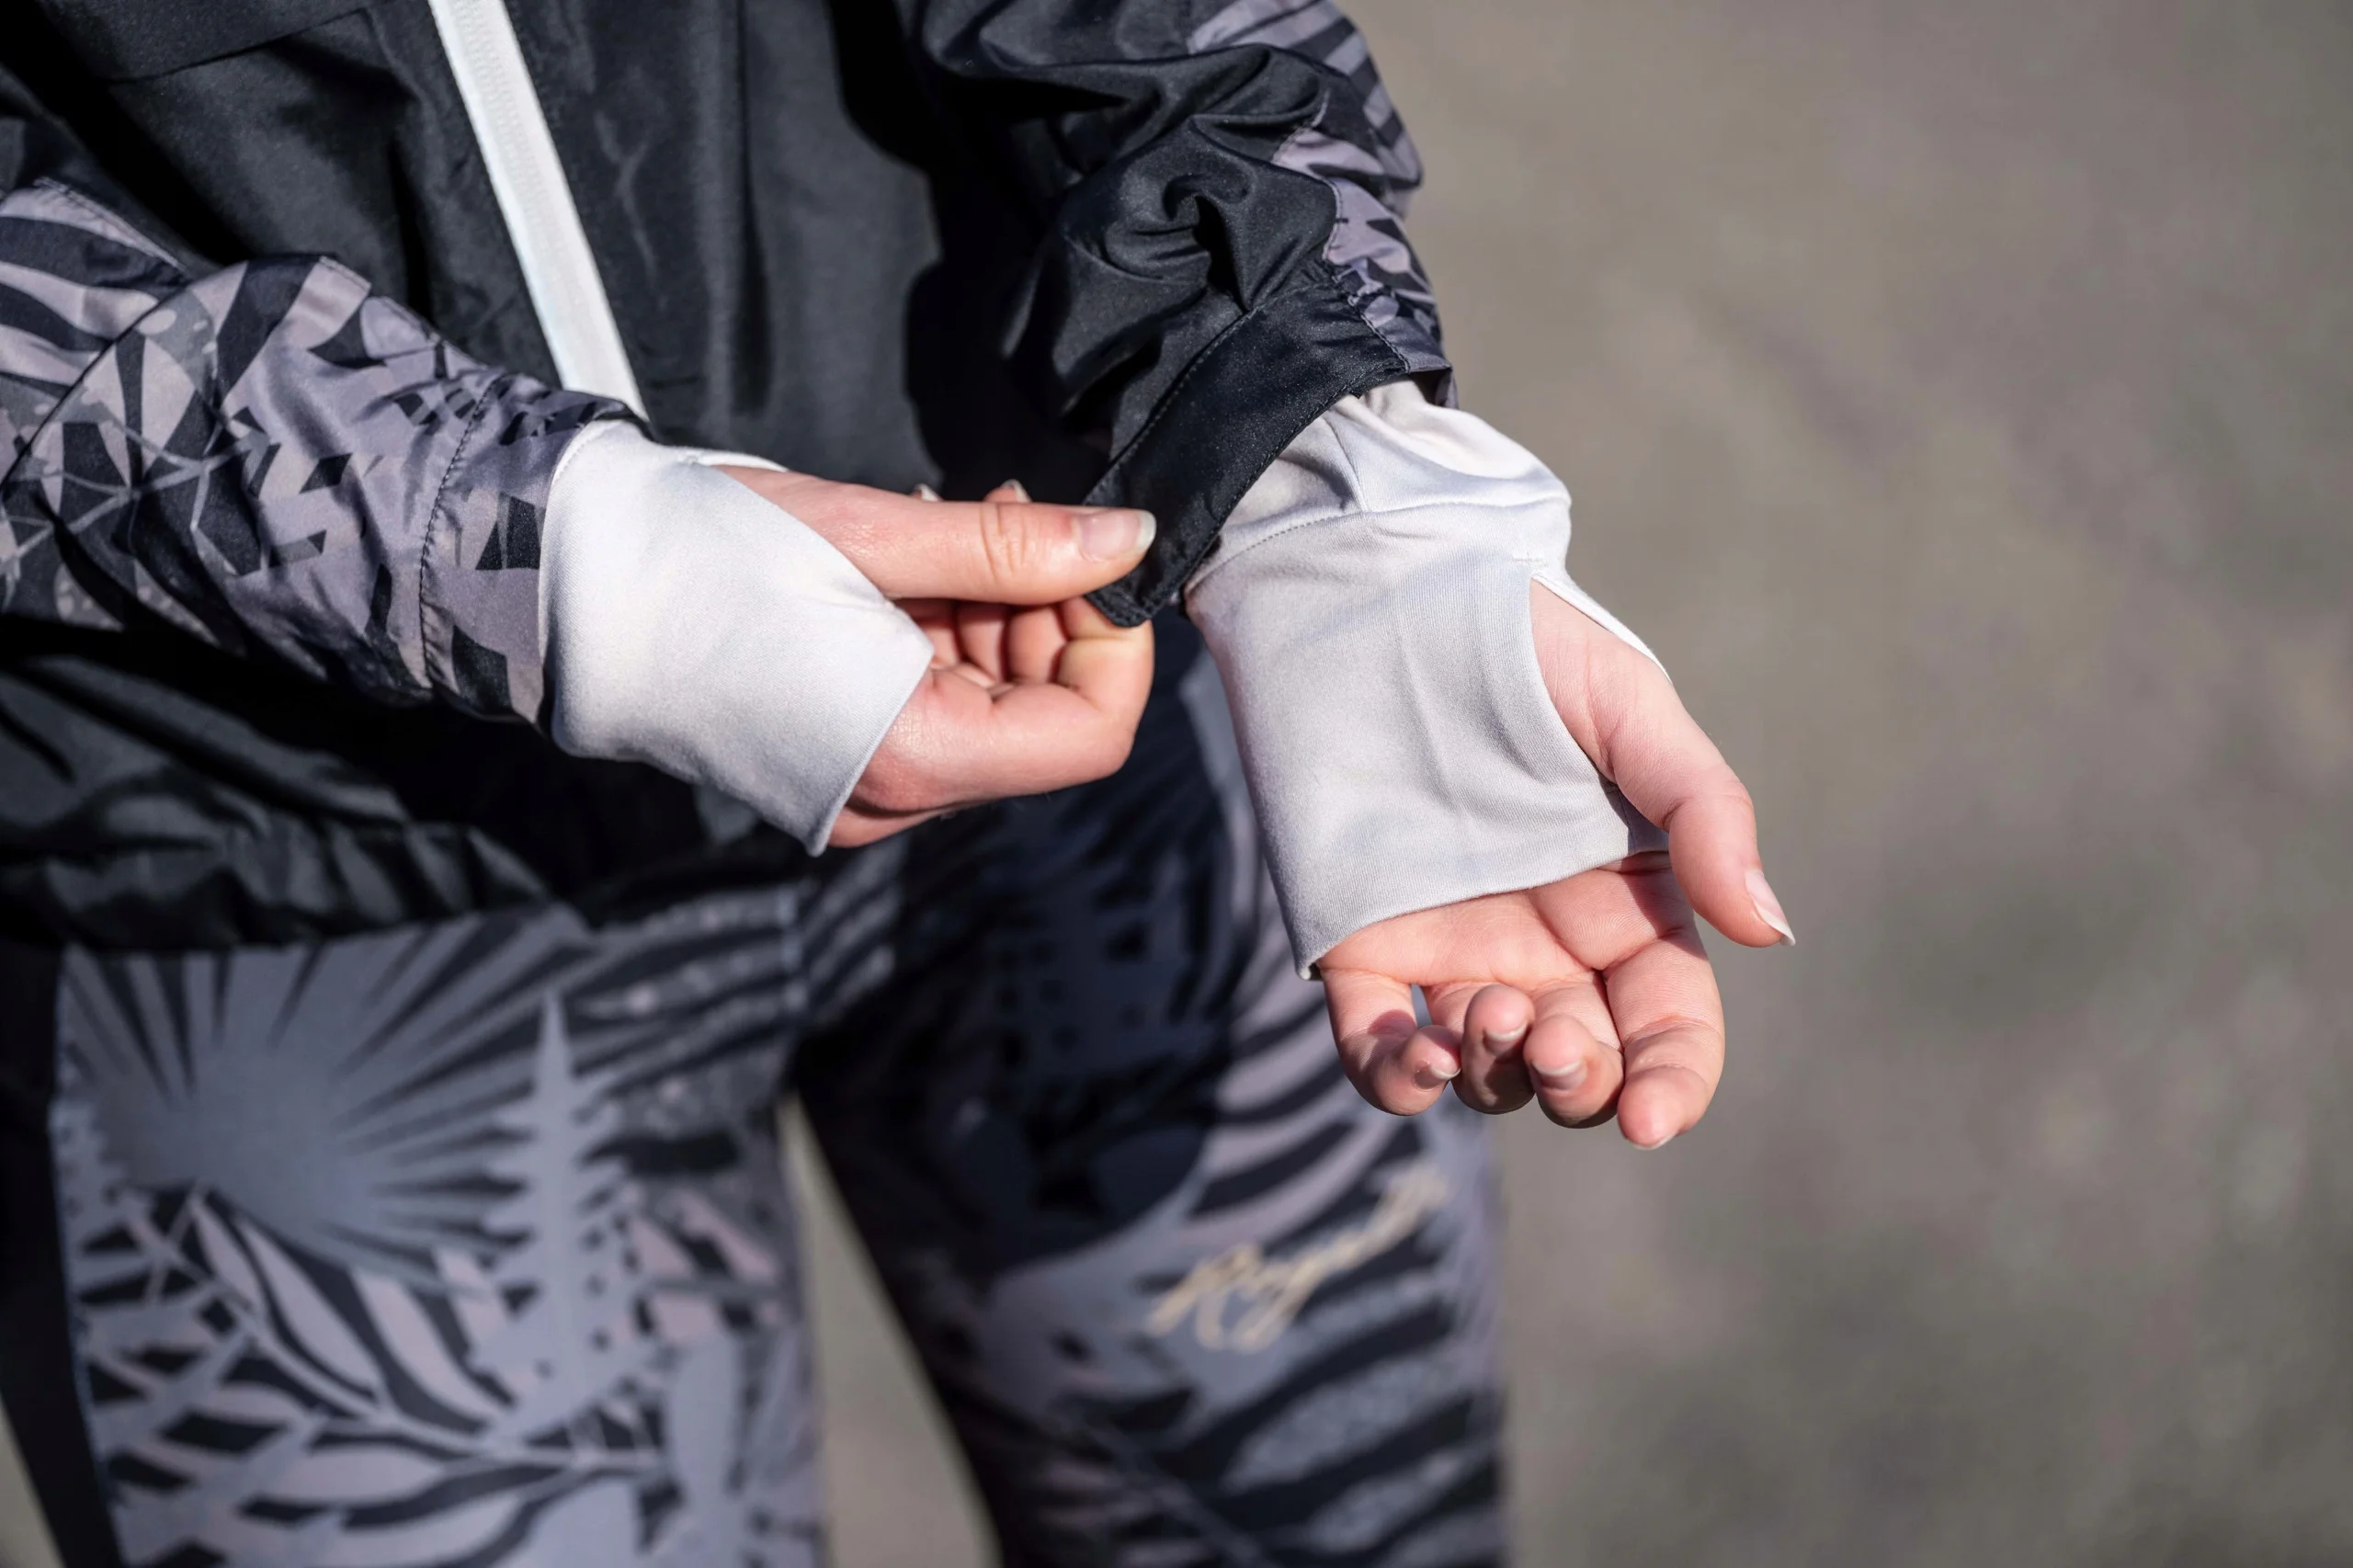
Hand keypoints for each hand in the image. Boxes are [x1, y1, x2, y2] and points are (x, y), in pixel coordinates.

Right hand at [718, 472, 1154, 845]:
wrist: (560, 586)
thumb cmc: (696, 554)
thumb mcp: (874, 533)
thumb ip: (1014, 548)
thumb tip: (1129, 539)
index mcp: (909, 755)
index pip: (1091, 735)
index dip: (1114, 642)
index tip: (1089, 558)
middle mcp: (892, 796)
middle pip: (1044, 718)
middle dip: (1046, 611)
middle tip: (1000, 514)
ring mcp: (863, 788)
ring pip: (994, 705)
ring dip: (993, 612)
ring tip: (940, 530)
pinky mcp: (836, 763)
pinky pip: (935, 706)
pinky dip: (945, 633)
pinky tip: (908, 567)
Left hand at [1318, 585, 1791, 1147]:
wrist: (1376, 593)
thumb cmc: (1520, 639)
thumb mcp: (1630, 711)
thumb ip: (1701, 813)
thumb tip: (1770, 931)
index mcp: (1628, 901)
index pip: (1668, 1026)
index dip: (1670, 1084)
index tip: (1649, 1118)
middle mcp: (1544, 943)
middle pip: (1582, 1069)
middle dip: (1578, 1085)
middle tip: (1552, 1043)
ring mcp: (1450, 950)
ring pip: (1487, 1074)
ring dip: (1494, 1076)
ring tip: (1483, 1013)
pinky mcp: (1358, 944)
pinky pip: (1375, 1050)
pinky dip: (1392, 1078)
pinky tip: (1411, 1052)